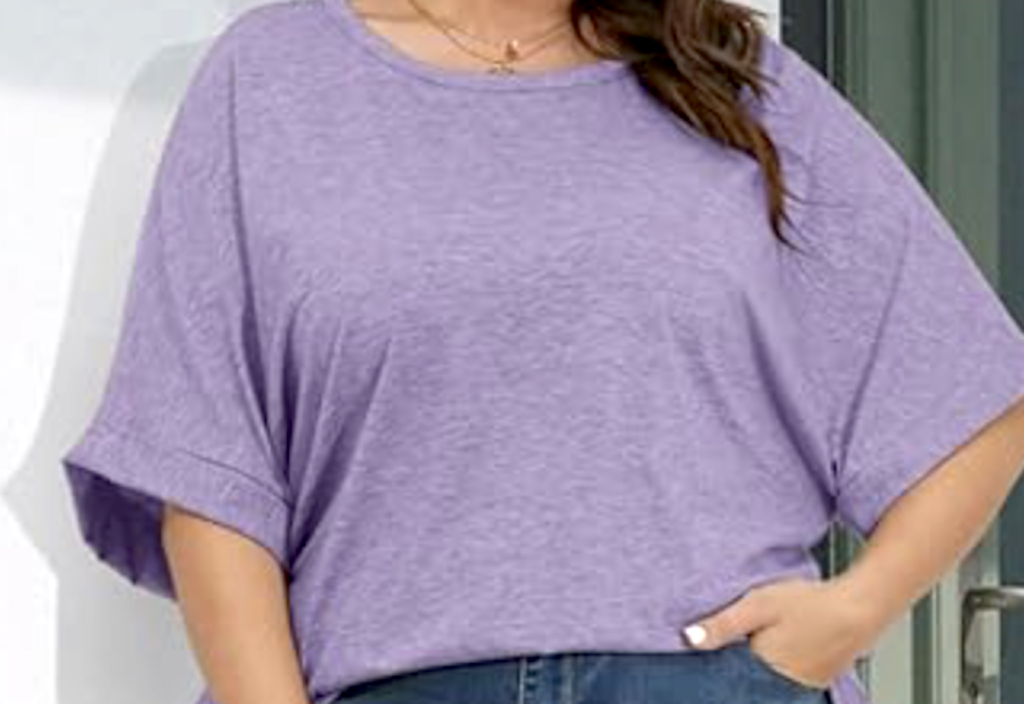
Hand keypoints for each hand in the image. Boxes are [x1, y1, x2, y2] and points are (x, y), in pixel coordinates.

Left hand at [679, 576, 880, 689]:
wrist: (859, 607)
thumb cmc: (810, 603)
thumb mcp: (758, 605)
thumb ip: (723, 625)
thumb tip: (689, 639)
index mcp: (761, 669)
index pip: (726, 678)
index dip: (715, 665)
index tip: (708, 658)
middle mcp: (781, 686)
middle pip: (745, 682)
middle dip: (736, 669)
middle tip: (747, 641)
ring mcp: (801, 687)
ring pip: (766, 682)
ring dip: (758, 670)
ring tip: (767, 643)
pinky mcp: (815, 683)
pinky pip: (787, 681)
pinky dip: (778, 669)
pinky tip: (782, 648)